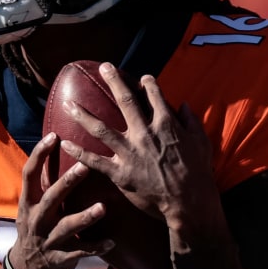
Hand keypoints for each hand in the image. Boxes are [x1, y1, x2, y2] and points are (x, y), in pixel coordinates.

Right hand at [9, 132, 114, 268]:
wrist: (27, 267)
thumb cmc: (35, 226)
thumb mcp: (32, 204)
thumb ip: (44, 180)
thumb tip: (56, 143)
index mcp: (28, 202)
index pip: (29, 174)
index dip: (39, 155)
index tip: (54, 136)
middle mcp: (36, 219)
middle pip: (51, 198)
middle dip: (66, 183)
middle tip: (84, 166)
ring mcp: (48, 240)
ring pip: (67, 227)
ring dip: (84, 217)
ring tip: (102, 208)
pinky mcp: (60, 258)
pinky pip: (80, 252)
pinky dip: (95, 247)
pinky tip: (111, 242)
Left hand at [59, 63, 216, 221]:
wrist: (189, 202)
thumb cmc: (199, 174)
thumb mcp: (202, 143)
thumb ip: (192, 122)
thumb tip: (184, 105)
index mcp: (166, 124)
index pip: (155, 96)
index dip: (148, 84)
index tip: (143, 77)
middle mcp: (144, 133)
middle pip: (125, 101)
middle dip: (114, 81)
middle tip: (103, 67)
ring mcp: (130, 152)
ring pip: (101, 128)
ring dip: (83, 115)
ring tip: (68, 104)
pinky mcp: (120, 173)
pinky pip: (95, 160)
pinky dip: (79, 153)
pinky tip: (65, 144)